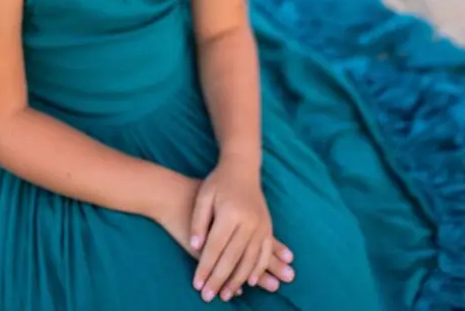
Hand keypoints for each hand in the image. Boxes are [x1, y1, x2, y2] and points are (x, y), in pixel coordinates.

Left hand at [154, 171, 293, 300]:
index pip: (215, 248)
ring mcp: (261, 225)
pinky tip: (250, 282)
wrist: (242, 167)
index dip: (205, 268)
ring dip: (238, 280)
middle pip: (232, 258)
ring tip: (226, 295)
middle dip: (219, 279)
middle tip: (208, 296)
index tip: (197, 285)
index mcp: (230, 213)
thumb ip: (199, 222)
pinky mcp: (268, 226)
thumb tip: (196, 246)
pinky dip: (258, 270)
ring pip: (250, 260)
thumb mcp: (203, 197)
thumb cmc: (218, 182)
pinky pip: (264, 253)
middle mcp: (248, 221)